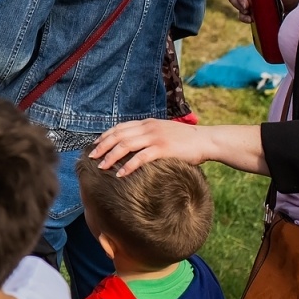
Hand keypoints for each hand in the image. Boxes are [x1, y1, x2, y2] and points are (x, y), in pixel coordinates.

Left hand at [90, 118, 216, 175]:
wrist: (207, 140)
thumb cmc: (186, 141)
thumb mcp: (164, 133)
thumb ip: (149, 136)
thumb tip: (134, 147)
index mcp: (147, 123)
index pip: (120, 127)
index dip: (105, 136)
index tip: (94, 145)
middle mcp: (149, 128)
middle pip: (118, 135)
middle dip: (102, 147)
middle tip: (91, 158)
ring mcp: (156, 137)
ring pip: (126, 145)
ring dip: (111, 157)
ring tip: (101, 167)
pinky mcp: (164, 149)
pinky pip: (141, 158)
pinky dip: (128, 166)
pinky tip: (120, 174)